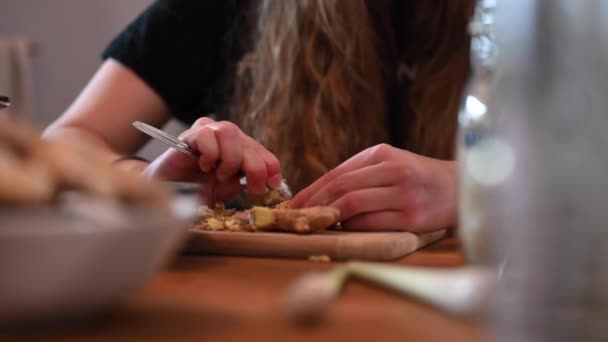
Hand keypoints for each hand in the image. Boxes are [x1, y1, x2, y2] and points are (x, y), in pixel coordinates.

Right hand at [143, 117, 282, 202]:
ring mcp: (207, 131)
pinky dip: (210, 155)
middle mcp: (225, 136)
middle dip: (255, 168)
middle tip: (252, 188)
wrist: (165, 191)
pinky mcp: (189, 135)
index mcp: (238, 148)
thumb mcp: (225, 190)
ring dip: (230, 159)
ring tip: (219, 174)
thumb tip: (260, 179)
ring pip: (229, 132)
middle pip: (249, 143)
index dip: (271, 166)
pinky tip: (203, 166)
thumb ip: (241, 182)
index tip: (274, 184)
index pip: (261, 151)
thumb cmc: (196, 190)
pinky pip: (207, 136)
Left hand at [290, 144, 456, 232]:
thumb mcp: (392, 163)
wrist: (463, 188)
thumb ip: (360, 174)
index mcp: (383, 154)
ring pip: (354, 206)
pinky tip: (345, 230)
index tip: (293, 205)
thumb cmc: (420, 177)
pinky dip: (354, 228)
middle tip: (297, 218)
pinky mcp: (413, 218)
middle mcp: (393, 170)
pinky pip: (373, 224)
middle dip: (314, 205)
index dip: (312, 191)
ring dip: (331, 217)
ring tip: (317, 225)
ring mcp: (404, 195)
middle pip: (342, 188)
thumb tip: (321, 195)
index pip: (338, 173)